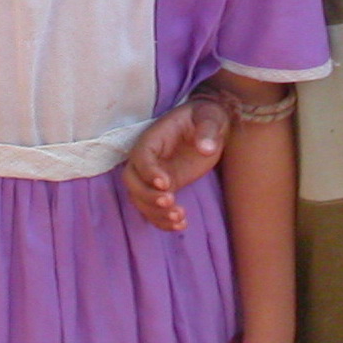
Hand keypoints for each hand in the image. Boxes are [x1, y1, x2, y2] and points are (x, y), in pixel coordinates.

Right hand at [123, 98, 229, 230]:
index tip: (166, 184)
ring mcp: (155, 175)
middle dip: (147, 195)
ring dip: (155, 213)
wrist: (209, 126)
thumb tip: (206, 148)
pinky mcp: (165, 188)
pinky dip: (162, 220)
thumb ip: (208, 130)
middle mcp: (149, 158)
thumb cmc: (206, 117)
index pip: (141, 156)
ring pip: (140, 198)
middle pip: (132, 180)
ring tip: (179, 218)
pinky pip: (154, 208)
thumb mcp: (210, 118)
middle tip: (170, 201)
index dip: (148, 171)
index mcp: (154, 137)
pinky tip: (180, 226)